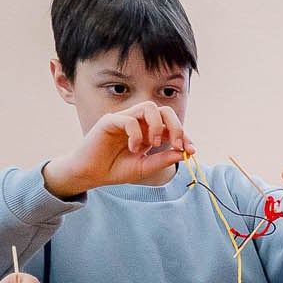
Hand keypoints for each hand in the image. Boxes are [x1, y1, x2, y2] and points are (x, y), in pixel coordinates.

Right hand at [43, 102, 192, 197]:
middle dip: (176, 126)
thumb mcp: (145, 167)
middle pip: (164, 110)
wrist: (91, 174)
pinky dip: (136, 134)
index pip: (171, 125)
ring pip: (149, 107)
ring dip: (156, 126)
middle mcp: (138, 122)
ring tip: (151, 145)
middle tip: (176, 145)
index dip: (184, 136)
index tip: (191, 151)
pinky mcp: (109, 121)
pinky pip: (130, 120)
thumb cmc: (115, 169)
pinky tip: (133, 149)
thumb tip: (185, 153)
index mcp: (148, 131)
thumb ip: (163, 159)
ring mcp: (124, 119)